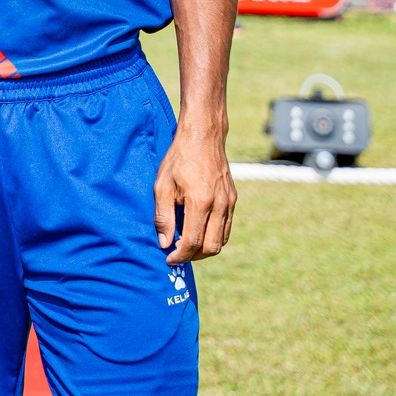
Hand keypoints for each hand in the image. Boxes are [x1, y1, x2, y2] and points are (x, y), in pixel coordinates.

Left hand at [154, 125, 235, 264]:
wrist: (203, 136)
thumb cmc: (179, 158)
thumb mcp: (162, 185)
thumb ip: (163, 216)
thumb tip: (164, 243)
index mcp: (201, 202)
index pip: (193, 242)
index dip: (180, 255)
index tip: (168, 259)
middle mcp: (220, 205)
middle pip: (212, 247)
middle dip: (193, 256)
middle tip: (176, 253)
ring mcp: (229, 203)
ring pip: (222, 240)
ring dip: (204, 248)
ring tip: (185, 244)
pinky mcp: (233, 199)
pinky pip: (226, 227)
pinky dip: (213, 236)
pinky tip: (198, 231)